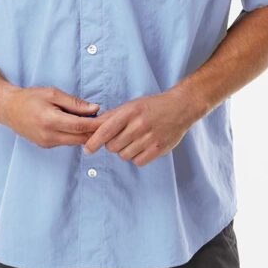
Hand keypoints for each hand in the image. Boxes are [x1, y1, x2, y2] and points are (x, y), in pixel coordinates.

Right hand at [0, 85, 101, 148]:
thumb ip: (74, 103)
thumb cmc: (30, 97)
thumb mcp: (53, 93)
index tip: (109, 119)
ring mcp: (46, 143)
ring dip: (86, 134)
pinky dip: (75, 135)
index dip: (97, 124)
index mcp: (50, 121)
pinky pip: (66, 142)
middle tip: (108, 123)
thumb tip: (95, 108)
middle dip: (95, 131)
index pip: (80, 126)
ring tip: (97, 123)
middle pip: (80, 138)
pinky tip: (81, 126)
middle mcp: (49, 136)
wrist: (8, 109)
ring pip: (74, 142)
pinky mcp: (45, 145)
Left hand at [82, 88, 200, 167]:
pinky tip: (142, 147)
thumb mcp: (131, 105)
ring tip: (133, 140)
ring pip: (123, 155)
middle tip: (120, 137)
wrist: (180, 107)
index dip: (93, 142)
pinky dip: (136, 157)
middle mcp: (139, 125)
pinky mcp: (158, 149)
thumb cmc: (152, 106)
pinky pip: (137, 161)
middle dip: (111, 144)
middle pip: (112, 146)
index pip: (105, 130)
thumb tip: (92, 126)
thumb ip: (112, 116)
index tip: (87, 150)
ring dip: (124, 150)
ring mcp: (149, 138)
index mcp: (130, 112)